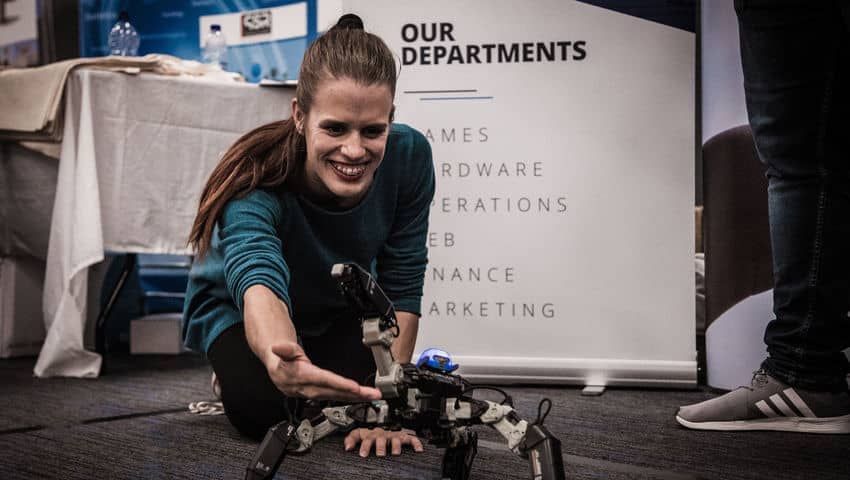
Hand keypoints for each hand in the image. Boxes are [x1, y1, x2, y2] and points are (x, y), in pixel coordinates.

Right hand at [266, 341, 381, 401]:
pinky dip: (350, 398)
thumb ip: (284, 349)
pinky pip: (337, 398)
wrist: (278, 374)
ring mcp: (315, 394)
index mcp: (302, 377)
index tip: (354, 387)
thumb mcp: (283, 351)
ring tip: (372, 396)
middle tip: (372, 394)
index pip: (324, 381)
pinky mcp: (320, 395)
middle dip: (355, 394)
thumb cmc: (284, 361)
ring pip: (338, 397)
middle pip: (335, 392)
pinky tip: (362, 397)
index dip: (339, 385)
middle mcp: (309, 389)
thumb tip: (277, 347)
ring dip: (356, 398)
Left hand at [344, 428, 424, 456]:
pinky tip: (418, 450)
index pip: (367, 438)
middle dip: (380, 446)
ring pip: (396, 439)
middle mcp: (383, 434)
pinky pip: (411, 439)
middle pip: (381, 438)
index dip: (365, 446)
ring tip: (395, 453)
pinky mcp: (404, 437)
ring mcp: (394, 435)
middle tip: (380, 454)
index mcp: (372, 434)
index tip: (363, 454)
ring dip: (396, 445)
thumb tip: (346, 447)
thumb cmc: (372, 434)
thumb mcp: (360, 434)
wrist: (384, 428)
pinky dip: (415, 443)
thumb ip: (351, 439)